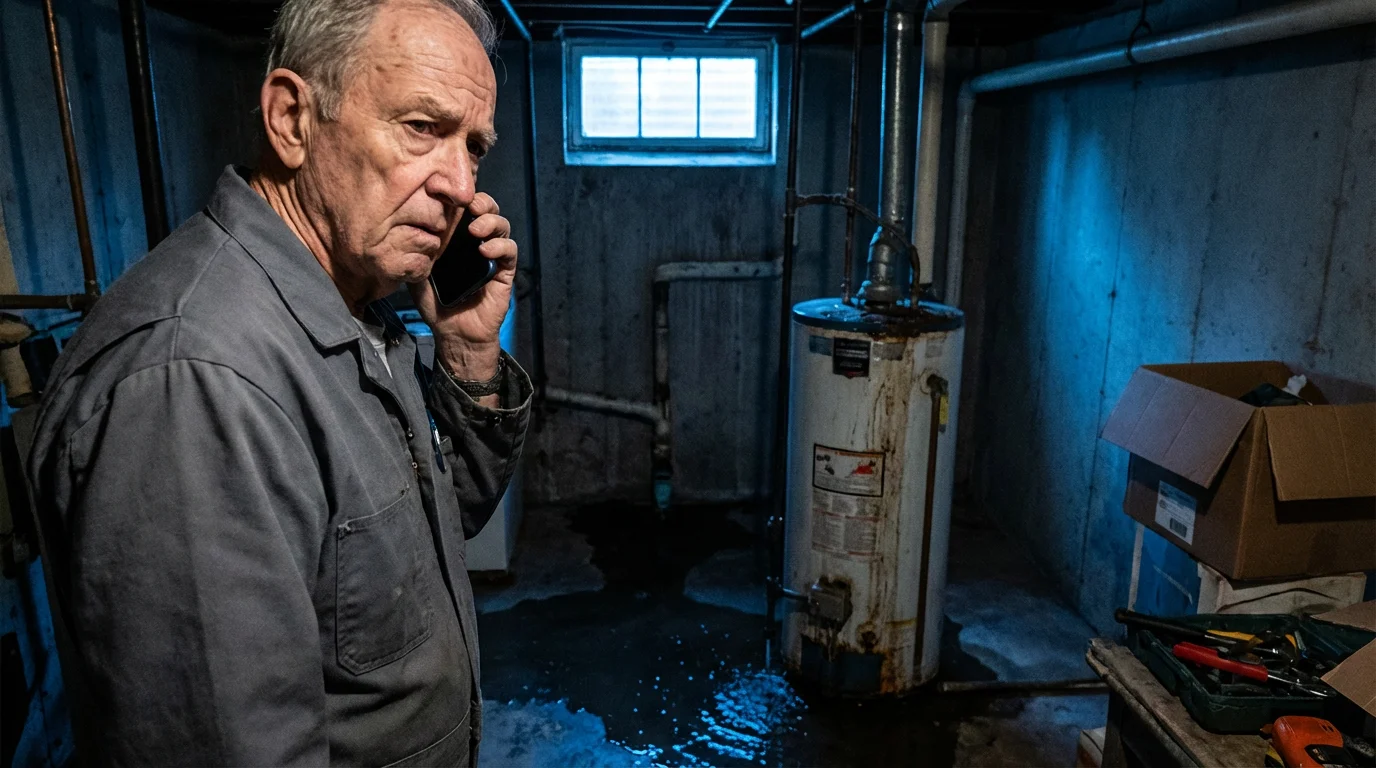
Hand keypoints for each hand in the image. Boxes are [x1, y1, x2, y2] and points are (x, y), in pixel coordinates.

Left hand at [409, 192, 515, 380]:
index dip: (461, 199)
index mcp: (457, 241)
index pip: (463, 211)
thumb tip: (403, 235)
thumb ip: (413, 257)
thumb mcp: (417, 277)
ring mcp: (492, 257)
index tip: (449, 195)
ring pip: (502, 226)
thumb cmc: (438, 306)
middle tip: (470, 205)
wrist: (456, 335)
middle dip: (482, 202)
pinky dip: (500, 246)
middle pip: (487, 211)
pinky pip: (509, 251)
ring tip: (476, 229)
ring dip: (492, 221)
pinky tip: (485, 251)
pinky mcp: (504, 272)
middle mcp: (477, 244)